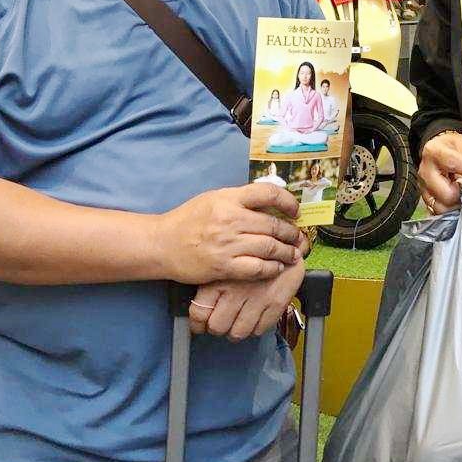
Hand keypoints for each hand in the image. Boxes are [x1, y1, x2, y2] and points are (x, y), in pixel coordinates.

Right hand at [157, 184, 303, 283]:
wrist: (162, 244)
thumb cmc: (188, 220)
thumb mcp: (213, 199)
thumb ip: (239, 200)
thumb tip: (269, 204)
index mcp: (229, 198)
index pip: (268, 193)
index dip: (288, 202)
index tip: (294, 211)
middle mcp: (231, 219)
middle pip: (274, 225)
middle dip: (292, 234)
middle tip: (298, 238)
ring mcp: (228, 244)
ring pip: (270, 248)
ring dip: (286, 252)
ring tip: (292, 254)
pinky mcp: (224, 266)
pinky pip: (257, 268)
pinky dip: (271, 268)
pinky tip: (275, 268)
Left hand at [189, 260, 305, 340]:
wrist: (287, 242)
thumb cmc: (253, 251)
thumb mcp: (225, 259)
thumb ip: (211, 279)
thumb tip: (198, 302)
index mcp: (219, 278)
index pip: (199, 313)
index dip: (197, 325)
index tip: (199, 326)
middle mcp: (236, 290)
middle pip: (217, 327)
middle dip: (217, 329)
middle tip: (220, 323)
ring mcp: (256, 298)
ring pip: (238, 333)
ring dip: (236, 331)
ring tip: (237, 323)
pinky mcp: (276, 303)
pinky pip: (260, 329)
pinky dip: (255, 328)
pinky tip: (253, 319)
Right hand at [417, 130, 461, 212]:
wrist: (440, 149)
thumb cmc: (454, 147)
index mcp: (435, 152)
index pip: (453, 163)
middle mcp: (425, 171)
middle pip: (447, 193)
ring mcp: (423, 187)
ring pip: (442, 207)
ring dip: (457, 204)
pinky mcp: (426, 199)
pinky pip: (438, 212)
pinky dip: (450, 210)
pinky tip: (457, 201)